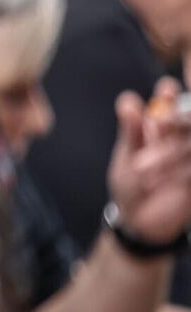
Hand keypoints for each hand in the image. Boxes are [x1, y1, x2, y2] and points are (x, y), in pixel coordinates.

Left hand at [107, 79, 190, 243]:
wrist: (138, 223)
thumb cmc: (130, 185)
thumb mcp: (128, 158)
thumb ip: (131, 131)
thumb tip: (127, 100)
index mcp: (161, 132)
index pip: (170, 108)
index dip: (170, 97)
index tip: (166, 88)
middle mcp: (180, 144)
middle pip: (188, 124)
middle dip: (178, 118)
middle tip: (163, 116)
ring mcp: (190, 162)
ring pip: (189, 147)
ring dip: (170, 151)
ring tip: (144, 163)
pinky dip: (179, 172)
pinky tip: (161, 182)